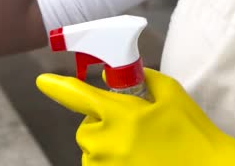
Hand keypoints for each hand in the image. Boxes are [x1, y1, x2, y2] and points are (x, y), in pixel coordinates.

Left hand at [36, 67, 234, 164]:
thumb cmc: (193, 131)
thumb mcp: (172, 94)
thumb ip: (142, 78)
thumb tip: (115, 76)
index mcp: (121, 115)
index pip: (78, 96)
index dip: (57, 87)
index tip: (42, 81)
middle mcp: (108, 143)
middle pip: (84, 128)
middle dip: (99, 123)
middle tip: (128, 123)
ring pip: (91, 151)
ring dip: (105, 145)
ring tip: (137, 146)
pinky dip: (111, 161)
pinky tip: (138, 158)